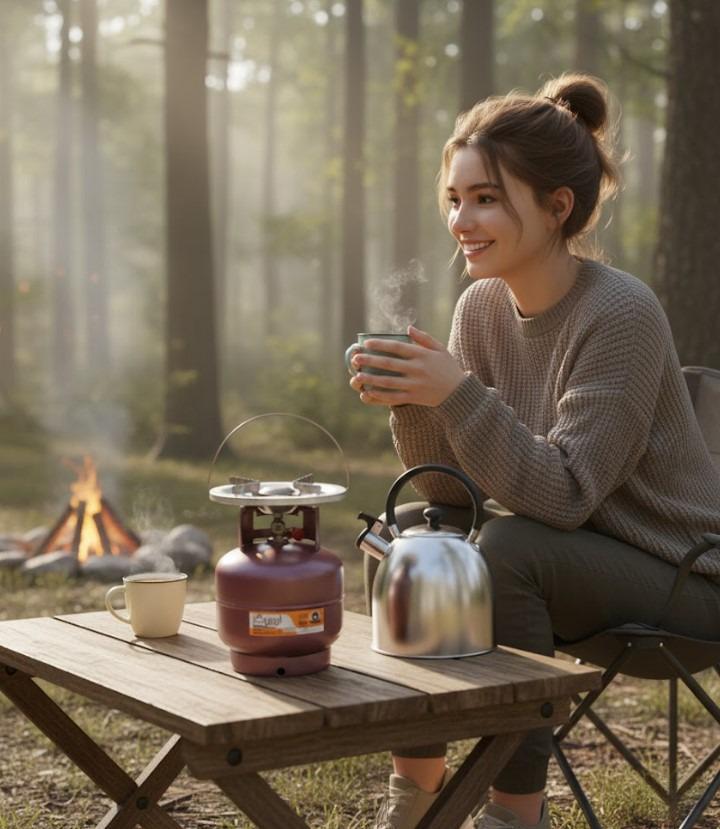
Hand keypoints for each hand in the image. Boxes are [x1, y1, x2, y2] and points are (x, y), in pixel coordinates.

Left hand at [348, 325, 465, 406]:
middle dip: (370, 360)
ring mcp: (415, 385)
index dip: (380, 345)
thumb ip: (424, 338)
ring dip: (371, 379)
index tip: (366, 343)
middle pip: (389, 364)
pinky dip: (381, 396)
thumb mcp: (440, 349)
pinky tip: (369, 393)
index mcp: (422, 355)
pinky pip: (394, 397)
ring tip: (357, 376)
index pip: (397, 347)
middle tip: (355, 358)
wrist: (459, 393)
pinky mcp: (414, 398)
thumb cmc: (448, 368)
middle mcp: (417, 369)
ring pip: (389, 382)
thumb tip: (408, 328)